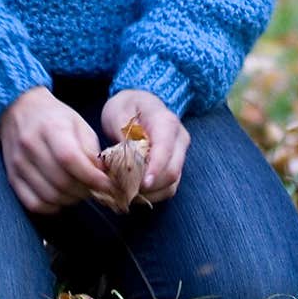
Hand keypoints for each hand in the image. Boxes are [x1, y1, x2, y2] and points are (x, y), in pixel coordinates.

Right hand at [0, 86, 118, 214]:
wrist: (20, 109)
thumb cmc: (54, 116)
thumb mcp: (78, 123)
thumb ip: (90, 150)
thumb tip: (101, 176)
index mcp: (50, 127)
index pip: (70, 159)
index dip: (92, 177)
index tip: (108, 185)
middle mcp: (30, 145)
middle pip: (61, 181)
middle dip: (84, 190)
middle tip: (94, 188)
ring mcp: (18, 163)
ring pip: (49, 196)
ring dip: (70, 200)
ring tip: (79, 191)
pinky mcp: (12, 177)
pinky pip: (34, 203)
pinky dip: (51, 207)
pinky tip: (61, 197)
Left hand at [101, 89, 189, 204]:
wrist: (139, 103)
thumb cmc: (127, 107)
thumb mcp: (118, 112)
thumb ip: (123, 136)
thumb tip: (128, 162)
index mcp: (166, 122)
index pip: (165, 150)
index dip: (154, 170)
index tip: (141, 185)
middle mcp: (179, 139)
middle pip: (172, 172)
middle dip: (148, 186)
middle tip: (124, 190)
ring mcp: (180, 154)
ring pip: (171, 184)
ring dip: (149, 193)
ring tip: (126, 192)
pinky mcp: (175, 166)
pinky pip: (168, 188)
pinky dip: (152, 194)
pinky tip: (134, 192)